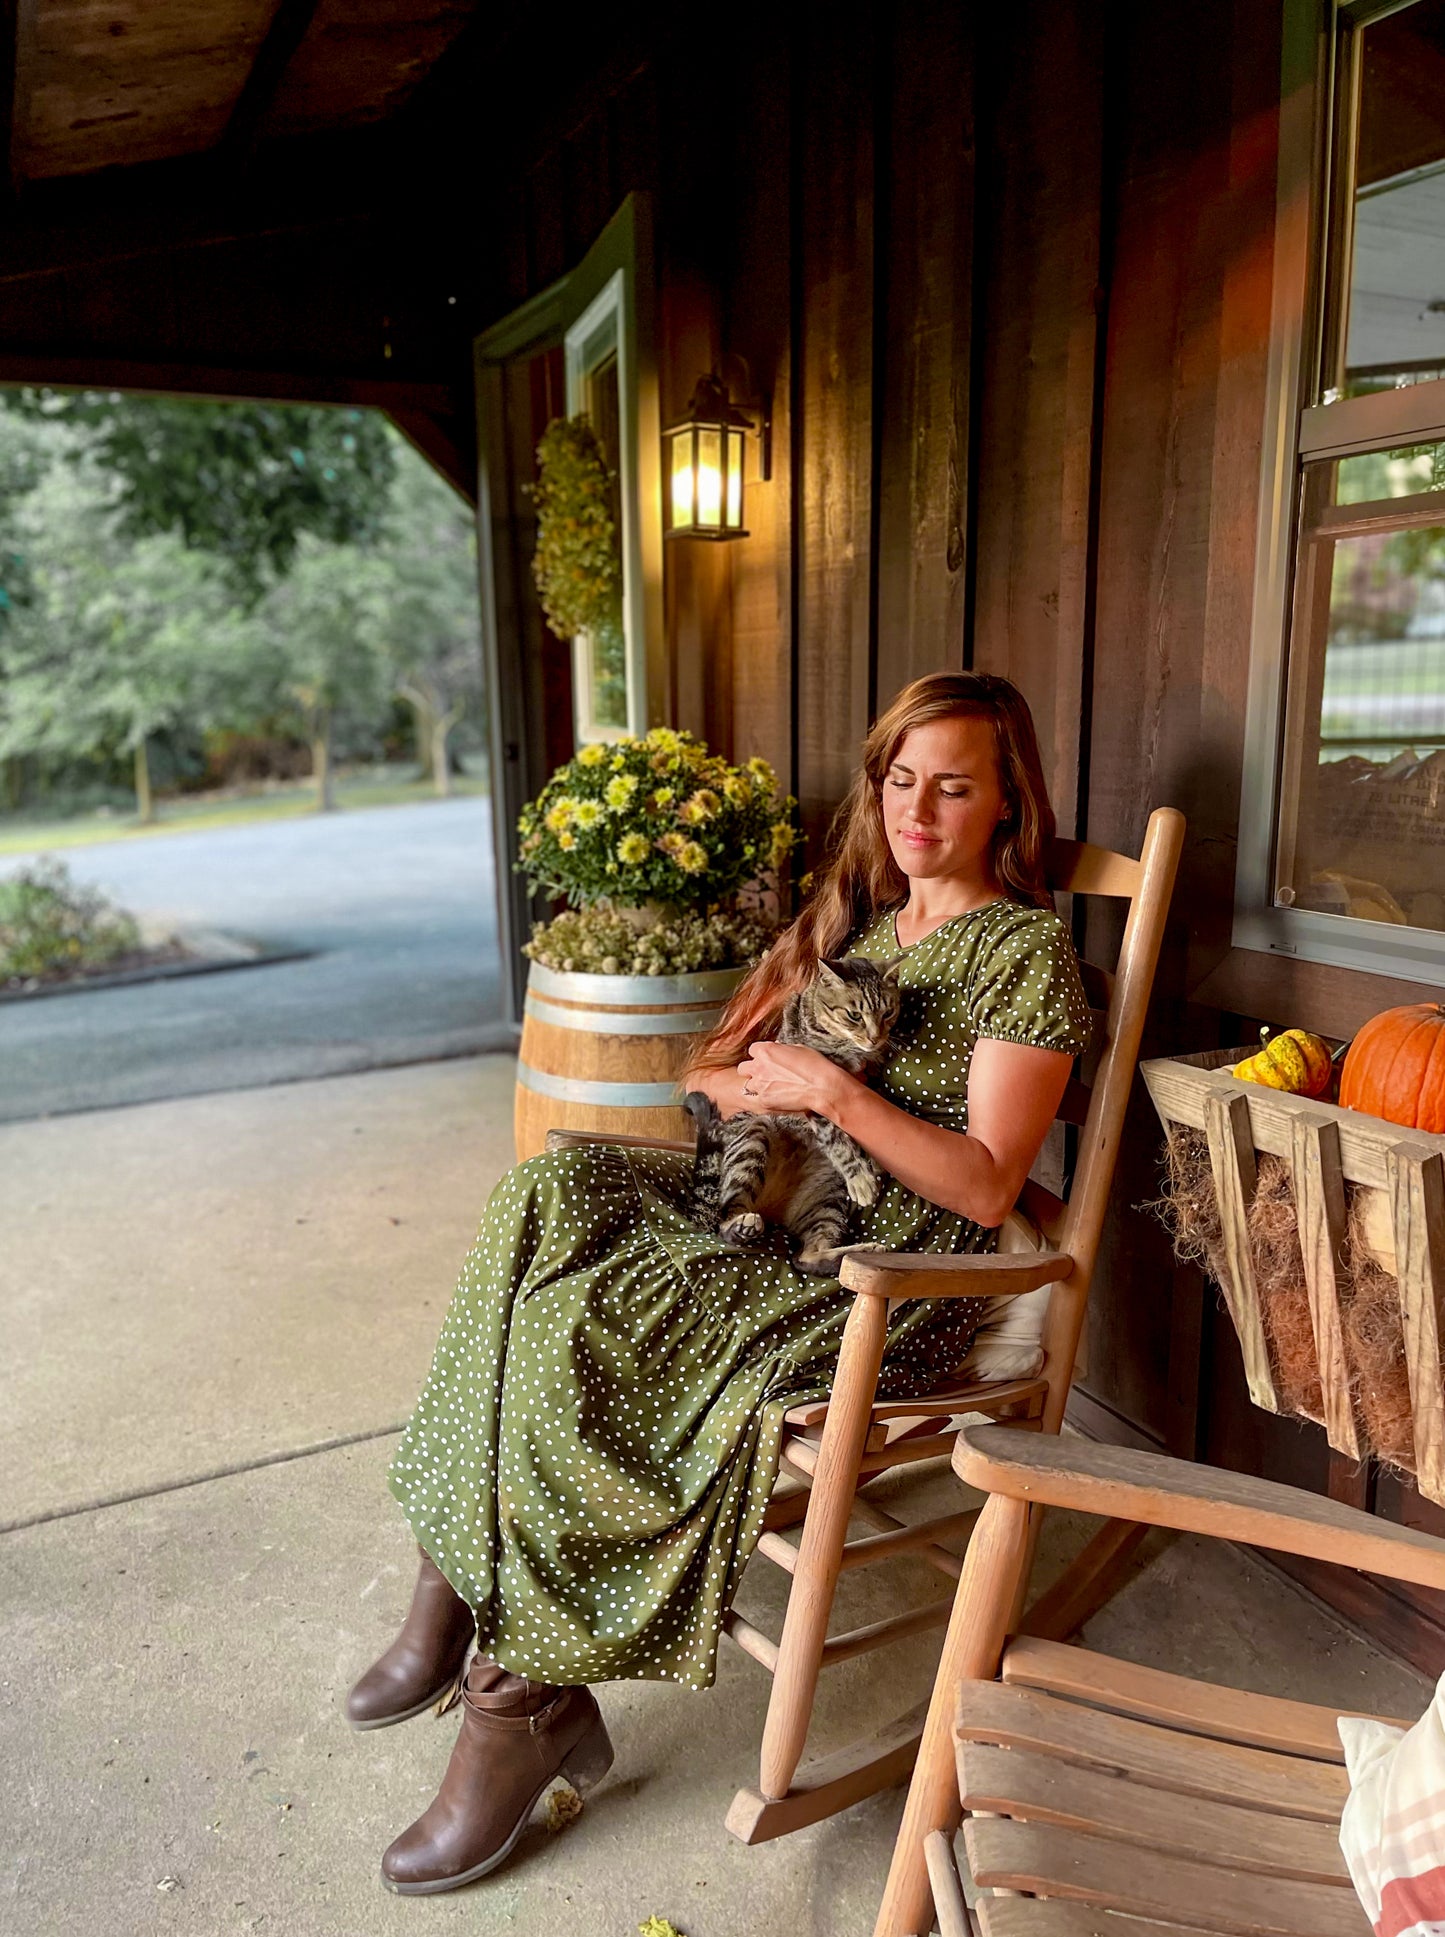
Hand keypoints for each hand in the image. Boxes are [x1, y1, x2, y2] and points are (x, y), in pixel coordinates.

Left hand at [735, 1041, 850, 1117]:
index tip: (767, 1060)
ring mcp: (760, 1084)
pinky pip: (758, 1098)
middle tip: (765, 1074)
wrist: (822, 1087)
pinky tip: (778, 1097)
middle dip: (752, 1070)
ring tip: (772, 1088)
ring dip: (757, 1086)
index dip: (760, 1056)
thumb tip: (777, 1049)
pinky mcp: (764, 1100)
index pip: (752, 1050)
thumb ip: (781, 1049)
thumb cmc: (815, 1066)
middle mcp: (759, 1066)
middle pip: (743, 1068)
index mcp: (766, 1050)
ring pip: (747, 1085)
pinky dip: (766, 1098)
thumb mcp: (798, 1049)